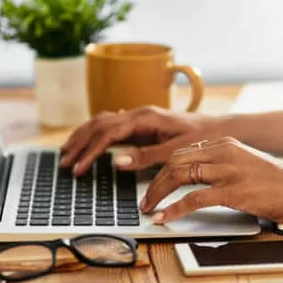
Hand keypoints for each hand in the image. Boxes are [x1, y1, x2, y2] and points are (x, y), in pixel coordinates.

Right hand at [59, 106, 224, 174]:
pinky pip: (111, 124)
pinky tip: (87, 140)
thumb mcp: (176, 151)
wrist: (218, 129)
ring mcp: (139, 116)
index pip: (107, 134)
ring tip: (67, 152)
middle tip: (63, 163)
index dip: (89, 152)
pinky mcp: (141, 123)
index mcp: (145, 118)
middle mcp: (138, 113)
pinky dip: (94, 133)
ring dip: (82, 137)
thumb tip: (116, 162)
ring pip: (101, 121)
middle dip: (78, 144)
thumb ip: (146, 156)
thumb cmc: (201, 138)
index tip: (78, 169)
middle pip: (98, 124)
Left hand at [140, 137, 282, 223]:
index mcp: (225, 143)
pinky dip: (174, 209)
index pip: (182, 152)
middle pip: (175, 161)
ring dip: (158, 194)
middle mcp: (223, 151)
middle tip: (145, 200)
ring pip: (179, 176)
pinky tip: (165, 217)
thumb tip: (195, 179)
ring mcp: (228, 170)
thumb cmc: (278, 182)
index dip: (161, 169)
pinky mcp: (234, 190)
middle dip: (154, 182)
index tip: (151, 183)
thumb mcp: (245, 164)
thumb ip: (221, 166)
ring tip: (149, 208)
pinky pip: (194, 199)